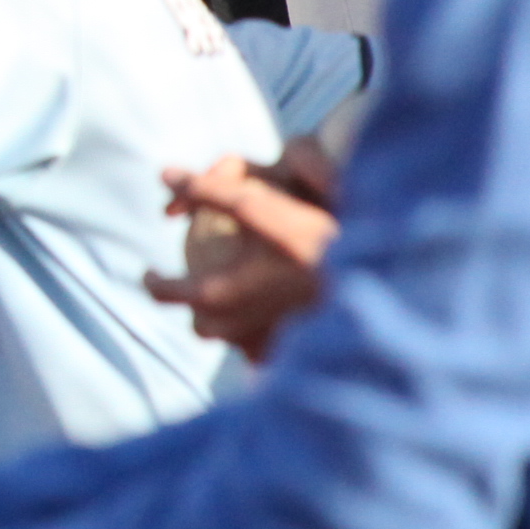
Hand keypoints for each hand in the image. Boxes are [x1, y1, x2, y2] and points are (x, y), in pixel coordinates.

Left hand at [147, 150, 336, 360]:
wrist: (379, 279)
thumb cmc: (313, 238)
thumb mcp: (256, 205)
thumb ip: (207, 189)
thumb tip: (165, 174)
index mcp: (218, 295)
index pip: (166, 294)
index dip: (152, 281)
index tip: (150, 272)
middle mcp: (238, 329)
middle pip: (202, 326)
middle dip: (196, 310)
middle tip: (199, 288)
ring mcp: (270, 347)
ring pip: (236, 342)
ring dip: (232, 325)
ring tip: (240, 302)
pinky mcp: (302, 354)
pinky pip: (272, 354)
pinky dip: (268, 339)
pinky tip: (278, 319)